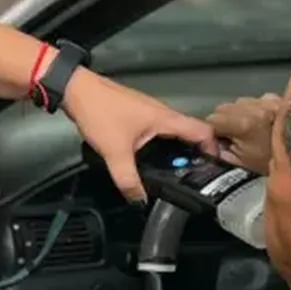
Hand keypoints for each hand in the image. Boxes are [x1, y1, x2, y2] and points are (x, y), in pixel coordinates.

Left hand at [63, 68, 216, 201]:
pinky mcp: (138, 114)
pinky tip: (153, 160)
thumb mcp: (115, 152)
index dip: (214, 149)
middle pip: (191, 133)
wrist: (76, 89)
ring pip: (174, 132)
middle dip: (196, 155)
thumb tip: (139, 200)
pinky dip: (163, 146)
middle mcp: (163, 113)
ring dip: (178, 150)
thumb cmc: (99, 112)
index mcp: (165, 118)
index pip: (203, 131)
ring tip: (178, 173)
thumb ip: (128, 179)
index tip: (214, 169)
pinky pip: (159, 132)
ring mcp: (150, 112)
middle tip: (196, 177)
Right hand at [207, 94, 283, 174]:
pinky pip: (256, 99)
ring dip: (239, 113)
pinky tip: (263, 121)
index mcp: (243, 124)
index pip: (212, 120)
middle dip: (224, 121)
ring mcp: (266, 101)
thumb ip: (221, 151)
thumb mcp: (241, 163)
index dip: (213, 132)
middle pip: (222, 108)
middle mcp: (254, 108)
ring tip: (251, 129)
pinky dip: (256, 108)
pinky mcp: (276, 98)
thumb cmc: (273, 164)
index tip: (218, 141)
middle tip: (234, 136)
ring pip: (238, 102)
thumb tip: (210, 144)